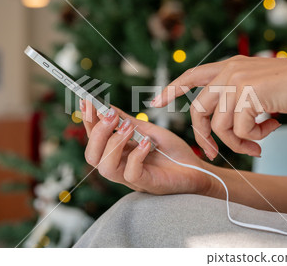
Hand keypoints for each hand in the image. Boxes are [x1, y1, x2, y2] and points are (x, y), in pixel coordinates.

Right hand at [80, 99, 211, 194]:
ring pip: (106, 167)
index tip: (87, 101)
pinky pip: (131, 174)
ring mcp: (132, 178)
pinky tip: (146, 142)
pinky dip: (136, 155)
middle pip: (92, 157)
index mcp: (119, 153)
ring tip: (129, 127)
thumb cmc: (173, 152)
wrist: (198, 169)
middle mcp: (121, 166)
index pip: (94, 140)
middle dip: (97, 133)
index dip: (88, 122)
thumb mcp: (149, 131)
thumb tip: (106, 106)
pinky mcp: (148, 184)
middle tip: (110, 115)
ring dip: (114, 143)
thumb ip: (128, 122)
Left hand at [151, 55, 286, 158]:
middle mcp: (230, 71)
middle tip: (213, 154)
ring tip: (257, 145)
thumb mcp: (260, 87)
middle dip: (204, 138)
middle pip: (199, 110)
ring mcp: (238, 81)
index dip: (173, 89)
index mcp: (230, 66)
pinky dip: (253, 139)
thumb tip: (225, 127)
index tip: (156, 102)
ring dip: (238, 143)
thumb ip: (239, 97)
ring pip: (219, 126)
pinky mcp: (248, 95)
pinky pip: (239, 131)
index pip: (192, 75)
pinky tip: (272, 129)